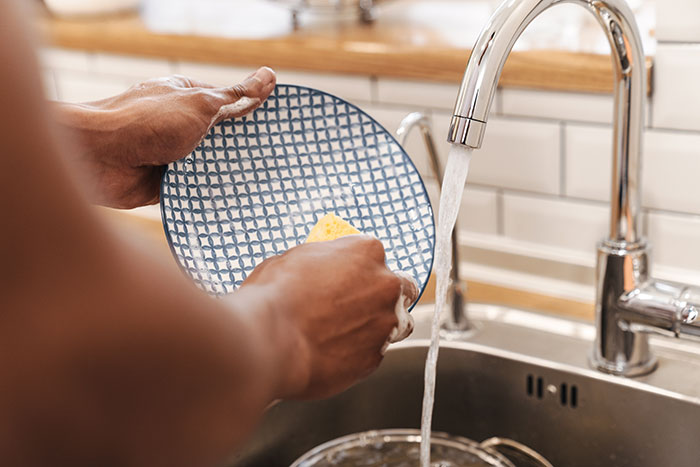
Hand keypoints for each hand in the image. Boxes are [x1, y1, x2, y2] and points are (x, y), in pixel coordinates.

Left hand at [57, 67, 275, 208]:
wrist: (98, 158)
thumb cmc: (146, 122)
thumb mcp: (200, 103)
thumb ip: (235, 96)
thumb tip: (269, 75)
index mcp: (188, 100)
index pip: (231, 105)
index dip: (256, 115)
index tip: (283, 129)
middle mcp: (181, 127)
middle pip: (222, 139)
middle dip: (244, 150)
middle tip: (281, 163)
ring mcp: (173, 156)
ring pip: (210, 167)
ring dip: (227, 175)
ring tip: (266, 188)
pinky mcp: (165, 184)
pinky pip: (195, 190)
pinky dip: (210, 195)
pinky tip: (237, 204)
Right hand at [241, 235, 418, 399]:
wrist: (268, 340)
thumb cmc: (274, 296)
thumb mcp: (296, 258)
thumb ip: (324, 262)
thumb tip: (321, 269)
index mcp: (367, 251)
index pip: (376, 256)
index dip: (360, 269)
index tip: (346, 278)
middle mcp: (385, 285)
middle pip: (399, 290)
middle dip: (381, 297)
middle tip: (352, 306)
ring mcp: (384, 324)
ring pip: (391, 326)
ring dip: (372, 328)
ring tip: (338, 334)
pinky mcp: (374, 359)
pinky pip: (371, 354)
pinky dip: (356, 355)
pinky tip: (329, 353)